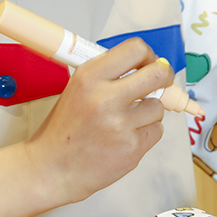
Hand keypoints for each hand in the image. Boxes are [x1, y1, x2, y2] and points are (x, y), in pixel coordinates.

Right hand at [24, 38, 172, 204]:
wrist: (53, 168)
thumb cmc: (66, 129)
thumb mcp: (78, 89)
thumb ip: (110, 75)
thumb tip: (149, 65)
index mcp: (89, 77)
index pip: (136, 49)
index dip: (148, 55)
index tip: (148, 63)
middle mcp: (106, 98)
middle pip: (158, 75)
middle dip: (164, 77)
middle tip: (160, 83)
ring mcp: (121, 125)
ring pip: (158, 107)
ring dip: (148, 112)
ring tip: (124, 121)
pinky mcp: (132, 148)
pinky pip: (156, 130)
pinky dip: (145, 133)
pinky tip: (124, 137)